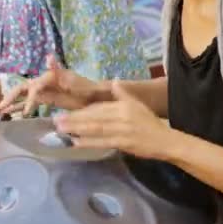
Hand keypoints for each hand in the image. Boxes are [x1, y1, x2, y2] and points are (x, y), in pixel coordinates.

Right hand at [0, 56, 108, 116]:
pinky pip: (31, 104)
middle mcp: (43, 82)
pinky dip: (21, 108)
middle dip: (12, 97)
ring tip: (1, 111)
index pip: (33, 87)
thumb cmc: (84, 87)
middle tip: (1, 107)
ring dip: (13, 103)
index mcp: (47, 77)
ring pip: (24, 97)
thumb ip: (58, 69)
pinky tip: (13, 115)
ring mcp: (44, 91)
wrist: (94, 96)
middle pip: (23, 89)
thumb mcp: (72, 78)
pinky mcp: (46, 99)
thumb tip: (49, 56)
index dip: (29, 98)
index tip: (27, 112)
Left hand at [53, 81, 172, 159]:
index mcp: (124, 105)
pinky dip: (89, 142)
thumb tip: (115, 81)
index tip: (66, 112)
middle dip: (74, 118)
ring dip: (77, 129)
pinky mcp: (124, 142)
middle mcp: (122, 115)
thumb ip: (124, 94)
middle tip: (56, 120)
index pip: (99, 107)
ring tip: (61, 129)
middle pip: (94, 117)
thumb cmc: (150, 124)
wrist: (166, 141)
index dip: (81, 111)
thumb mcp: (138, 105)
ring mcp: (123, 129)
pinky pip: (103, 142)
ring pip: (96, 128)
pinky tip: (76, 142)